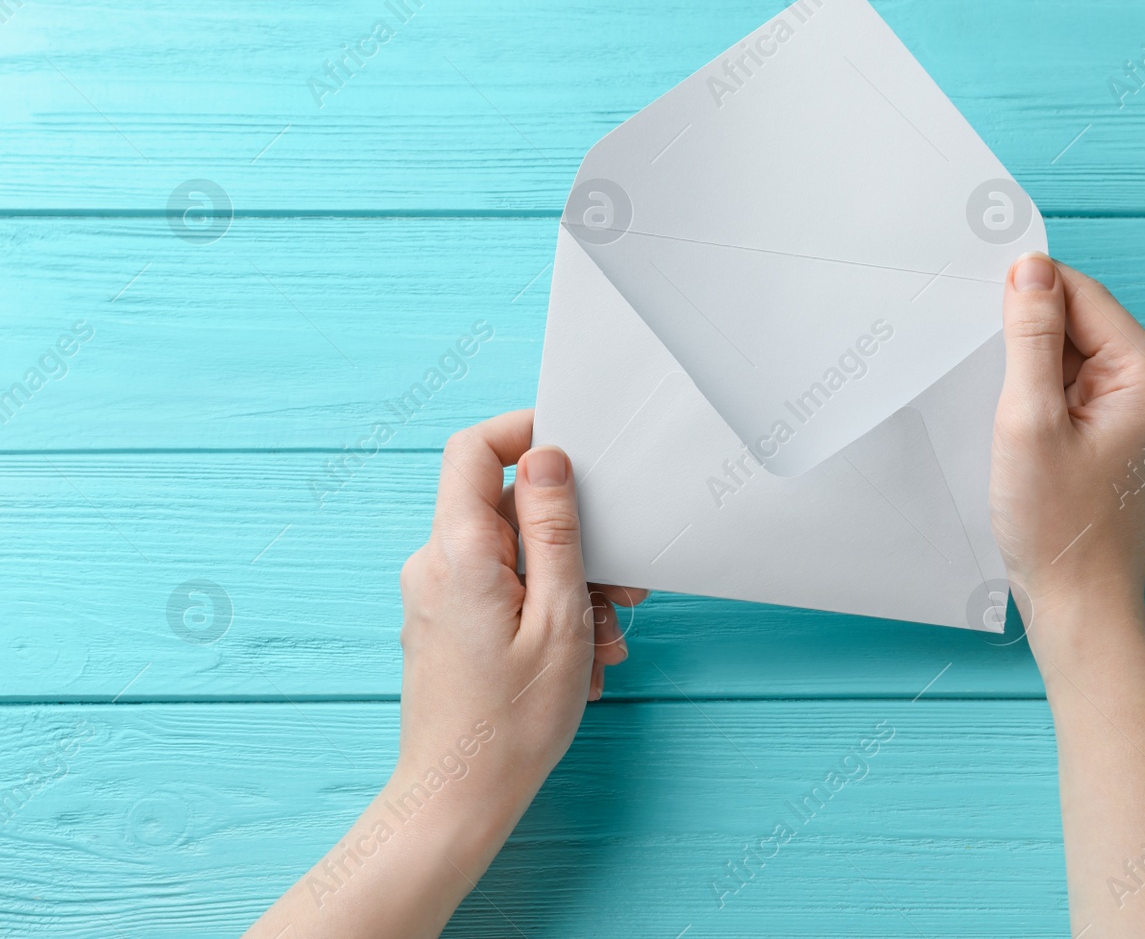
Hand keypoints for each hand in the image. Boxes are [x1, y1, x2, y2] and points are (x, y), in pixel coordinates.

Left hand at [393, 410, 644, 855]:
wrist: (457, 799)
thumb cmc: (510, 722)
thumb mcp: (558, 615)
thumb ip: (553, 528)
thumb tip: (548, 457)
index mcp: (458, 550)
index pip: (474, 449)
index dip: (525, 432)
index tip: (575, 448)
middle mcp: (436, 564)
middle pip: (508, 508)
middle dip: (573, 538)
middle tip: (620, 587)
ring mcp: (437, 595)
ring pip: (514, 556)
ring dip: (569, 586)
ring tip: (601, 641)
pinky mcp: (447, 623)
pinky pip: (503, 591)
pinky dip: (546, 611)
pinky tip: (578, 660)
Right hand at [989, 259, 1144, 938]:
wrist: (1081, 609)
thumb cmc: (1057, 527)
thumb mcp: (1028, 421)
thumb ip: (1030, 338)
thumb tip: (1030, 267)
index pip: (1084, 295)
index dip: (1029, 289)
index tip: (974, 292)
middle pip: (1082, 322)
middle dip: (1028, 329)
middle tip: (975, 351)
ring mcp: (1138, 417)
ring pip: (1074, 357)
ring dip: (1030, 364)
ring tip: (994, 397)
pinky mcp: (1117, 441)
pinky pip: (1075, 392)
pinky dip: (1039, 394)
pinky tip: (1009, 419)